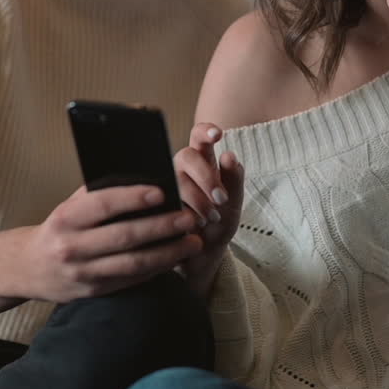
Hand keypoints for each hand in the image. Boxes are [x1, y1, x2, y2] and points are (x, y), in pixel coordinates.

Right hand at [17, 185, 202, 303]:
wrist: (28, 267)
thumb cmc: (59, 228)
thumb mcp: (70, 206)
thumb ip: (100, 194)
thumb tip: (144, 178)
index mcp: (66, 218)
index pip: (103, 205)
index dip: (134, 198)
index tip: (163, 192)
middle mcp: (72, 247)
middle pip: (125, 237)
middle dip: (162, 227)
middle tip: (189, 218)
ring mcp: (83, 274)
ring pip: (133, 264)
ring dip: (168, 253)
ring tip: (193, 242)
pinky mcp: (94, 292)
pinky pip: (131, 280)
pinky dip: (157, 269)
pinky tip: (175, 258)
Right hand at [174, 122, 244, 297]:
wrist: (200, 257)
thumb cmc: (217, 225)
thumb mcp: (233, 205)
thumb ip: (234, 181)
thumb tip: (229, 155)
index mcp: (202, 162)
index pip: (199, 137)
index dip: (205, 131)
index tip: (217, 134)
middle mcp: (180, 169)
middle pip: (186, 155)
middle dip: (206, 176)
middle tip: (220, 200)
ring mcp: (165, 185)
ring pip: (175, 179)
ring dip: (197, 199)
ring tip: (210, 219)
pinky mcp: (154, 204)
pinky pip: (162, 200)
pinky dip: (182, 213)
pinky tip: (192, 226)